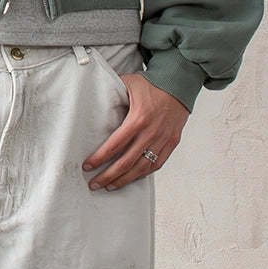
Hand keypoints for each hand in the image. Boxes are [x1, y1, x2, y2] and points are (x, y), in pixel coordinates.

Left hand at [82, 73, 189, 190]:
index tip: (87, 166)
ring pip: (141, 168)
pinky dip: (143, 174)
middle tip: (94, 184)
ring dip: (124, 179)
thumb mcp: (129, 83)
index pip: (115, 145)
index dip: (99, 158)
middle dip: (108, 175)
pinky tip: (131, 178)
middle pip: (126, 162)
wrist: (179, 83)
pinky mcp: (172, 143)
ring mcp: (163, 139)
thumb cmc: (152, 83)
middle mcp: (151, 132)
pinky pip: (157, 164)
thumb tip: (92, 96)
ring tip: (110, 186)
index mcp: (138, 118)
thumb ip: (112, 92)